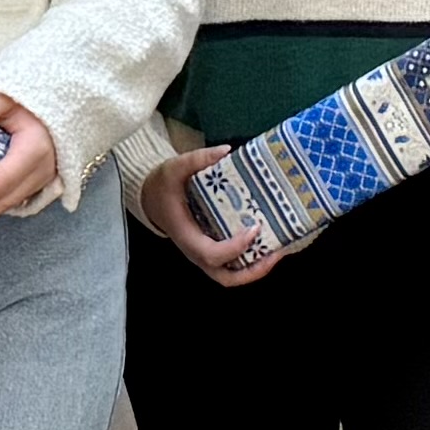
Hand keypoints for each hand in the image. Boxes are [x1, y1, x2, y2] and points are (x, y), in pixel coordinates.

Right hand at [133, 149, 275, 286]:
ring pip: (231, 276)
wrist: (151, 198)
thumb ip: (197, 159)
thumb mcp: (174, 168)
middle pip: (226, 278)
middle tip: (276, 253)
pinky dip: (252, 261)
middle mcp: (196, 253)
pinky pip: (233, 266)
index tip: (255, 227)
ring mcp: (204, 256)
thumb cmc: (163, 186)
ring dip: (256, 269)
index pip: (212, 254)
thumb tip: (226, 151)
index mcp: (186, 237)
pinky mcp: (212, 252)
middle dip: (253, 270)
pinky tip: (268, 244)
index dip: (235, 247)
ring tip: (278, 251)